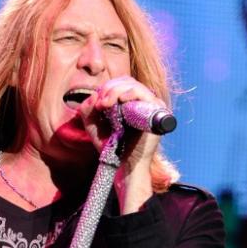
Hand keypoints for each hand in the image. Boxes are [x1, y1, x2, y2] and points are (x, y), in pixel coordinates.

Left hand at [77, 77, 163, 210]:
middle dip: (110, 89)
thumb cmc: (112, 147)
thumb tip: (94, 94)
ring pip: (134, 86)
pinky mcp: (158, 113)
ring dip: (117, 91)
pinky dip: (132, 93)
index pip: (120, 84)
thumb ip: (88, 111)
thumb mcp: (94, 126)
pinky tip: (122, 100)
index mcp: (130, 103)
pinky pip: (146, 95)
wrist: (125, 165)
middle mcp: (143, 102)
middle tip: (101, 104)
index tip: (97, 104)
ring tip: (107, 104)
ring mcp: (152, 107)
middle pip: (126, 82)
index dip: (107, 88)